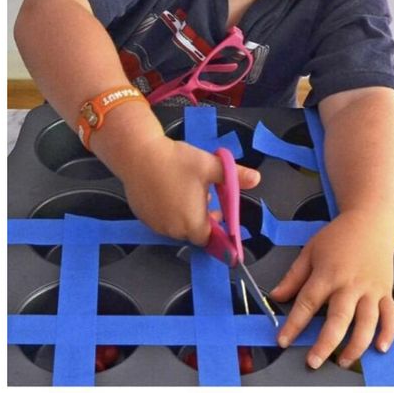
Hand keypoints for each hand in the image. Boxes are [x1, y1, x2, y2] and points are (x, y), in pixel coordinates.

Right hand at [120, 134, 259, 245]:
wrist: (137, 153)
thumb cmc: (176, 161)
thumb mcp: (210, 166)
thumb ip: (234, 176)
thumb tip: (256, 178)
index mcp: (193, 224)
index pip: (210, 239)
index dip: (216, 228)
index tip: (218, 214)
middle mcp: (173, 230)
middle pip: (193, 233)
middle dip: (201, 219)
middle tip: (205, 197)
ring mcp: (156, 225)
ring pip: (176, 226)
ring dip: (184, 215)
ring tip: (185, 191)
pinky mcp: (142, 217)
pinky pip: (160, 220)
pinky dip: (167, 211)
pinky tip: (168, 192)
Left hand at [269, 209, 393, 368]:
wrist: (372, 221)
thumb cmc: (340, 237)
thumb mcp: (310, 251)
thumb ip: (293, 277)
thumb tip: (276, 297)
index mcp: (328, 274)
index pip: (307, 304)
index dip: (293, 325)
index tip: (283, 341)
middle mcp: (351, 284)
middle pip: (338, 319)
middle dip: (325, 344)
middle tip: (313, 362)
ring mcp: (371, 290)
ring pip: (366, 323)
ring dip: (356, 346)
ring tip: (344, 362)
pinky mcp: (386, 292)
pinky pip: (390, 316)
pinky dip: (388, 333)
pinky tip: (380, 348)